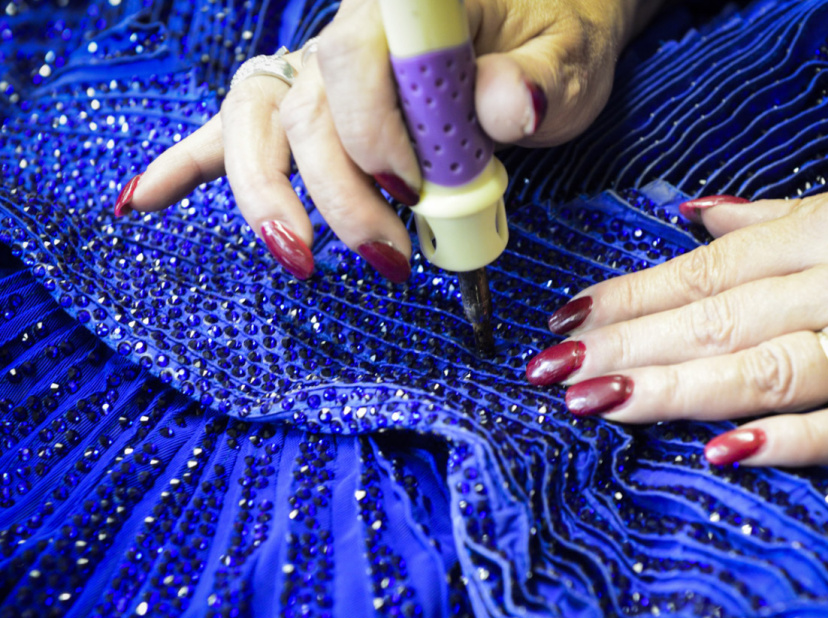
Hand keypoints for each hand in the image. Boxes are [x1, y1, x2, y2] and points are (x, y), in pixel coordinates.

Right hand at [114, 0, 663, 281]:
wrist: (544, 21)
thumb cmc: (555, 37)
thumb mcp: (569, 57)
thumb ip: (536, 80)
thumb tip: (499, 110)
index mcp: (402, 7)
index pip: (353, 64)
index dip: (372, 136)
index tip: (414, 194)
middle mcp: (344, 34)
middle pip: (303, 113)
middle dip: (337, 199)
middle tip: (389, 262)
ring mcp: (318, 71)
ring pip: (259, 128)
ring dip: (269, 201)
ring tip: (299, 261)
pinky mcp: (309, 106)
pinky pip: (235, 131)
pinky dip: (186, 166)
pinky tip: (140, 203)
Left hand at [525, 156, 827, 466]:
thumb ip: (770, 220)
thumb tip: (690, 221)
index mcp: (827, 235)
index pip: (701, 273)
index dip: (629, 298)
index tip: (568, 320)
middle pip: (714, 322)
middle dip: (626, 348)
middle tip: (552, 372)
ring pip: (767, 370)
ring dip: (675, 390)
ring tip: (599, 404)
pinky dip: (798, 441)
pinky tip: (726, 454)